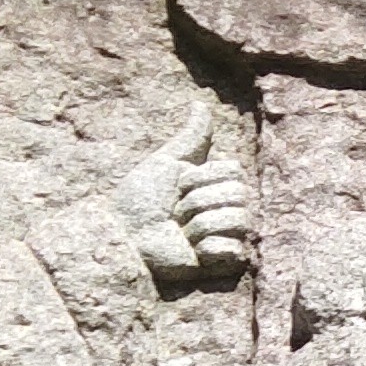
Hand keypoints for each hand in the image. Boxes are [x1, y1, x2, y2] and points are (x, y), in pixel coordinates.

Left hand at [118, 109, 251, 285]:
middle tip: (176, 212)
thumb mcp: (167, 162)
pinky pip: (233, 248)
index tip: (179, 185)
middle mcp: (227, 208)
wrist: (127, 235)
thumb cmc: (142, 199)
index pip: (234, 171)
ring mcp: (227, 235)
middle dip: (198, 201)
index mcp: (217, 185)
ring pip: (236, 219)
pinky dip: (207, 248)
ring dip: (199, 224)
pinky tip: (192, 251)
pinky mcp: (223, 261)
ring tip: (180, 232)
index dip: (202, 177)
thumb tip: (200, 104)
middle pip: (238, 194)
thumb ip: (191, 137)